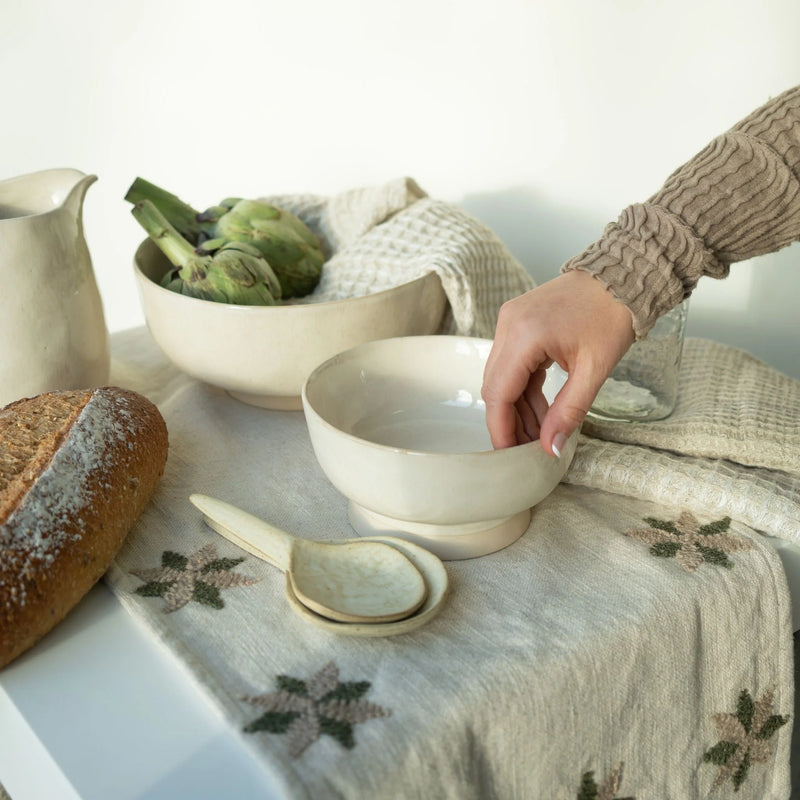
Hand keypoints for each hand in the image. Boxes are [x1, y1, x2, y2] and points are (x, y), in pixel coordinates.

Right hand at [481, 270, 634, 454]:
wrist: (622, 276)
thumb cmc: (612, 315)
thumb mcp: (594, 370)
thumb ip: (569, 412)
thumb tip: (551, 448)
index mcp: (524, 334)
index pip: (499, 393)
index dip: (501, 428)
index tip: (509, 456)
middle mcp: (509, 325)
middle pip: (495, 387)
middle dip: (508, 422)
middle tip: (527, 450)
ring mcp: (511, 322)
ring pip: (502, 378)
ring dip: (517, 408)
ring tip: (539, 434)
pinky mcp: (518, 323)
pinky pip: (512, 365)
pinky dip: (523, 390)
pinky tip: (540, 411)